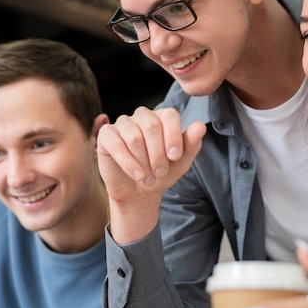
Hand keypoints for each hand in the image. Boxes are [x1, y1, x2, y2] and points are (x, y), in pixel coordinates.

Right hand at [97, 106, 205, 242]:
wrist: (138, 192)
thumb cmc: (161, 173)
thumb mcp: (181, 163)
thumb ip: (191, 144)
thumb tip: (200, 126)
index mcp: (162, 117)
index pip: (169, 115)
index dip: (174, 136)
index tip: (175, 157)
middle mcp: (143, 115)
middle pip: (151, 126)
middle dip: (158, 154)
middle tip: (160, 173)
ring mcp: (123, 123)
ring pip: (134, 137)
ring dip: (143, 161)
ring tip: (148, 177)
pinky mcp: (107, 135)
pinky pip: (116, 144)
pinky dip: (128, 163)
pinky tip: (137, 175)